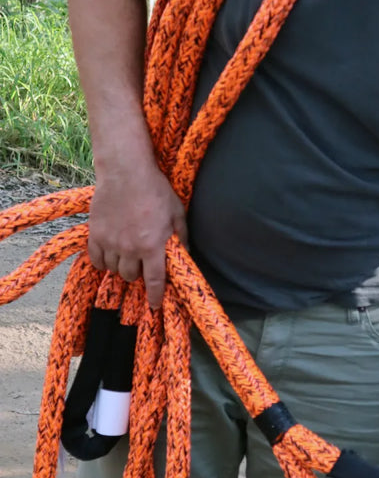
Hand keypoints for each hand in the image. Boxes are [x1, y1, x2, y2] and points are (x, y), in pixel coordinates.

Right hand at [87, 160, 187, 307]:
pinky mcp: (95, 234)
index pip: (154, 280)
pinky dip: (102, 261)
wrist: (126, 172)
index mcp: (152, 245)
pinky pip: (95, 259)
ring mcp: (110, 242)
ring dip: (121, 266)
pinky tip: (108, 255)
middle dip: (138, 273)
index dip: (155, 296)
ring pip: (113, 269)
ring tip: (127, 255)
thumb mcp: (177, 213)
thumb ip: (181, 237)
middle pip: (131, 276)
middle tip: (142, 262)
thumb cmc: (156, 190)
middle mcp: (130, 248)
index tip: (155, 305)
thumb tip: (184, 255)